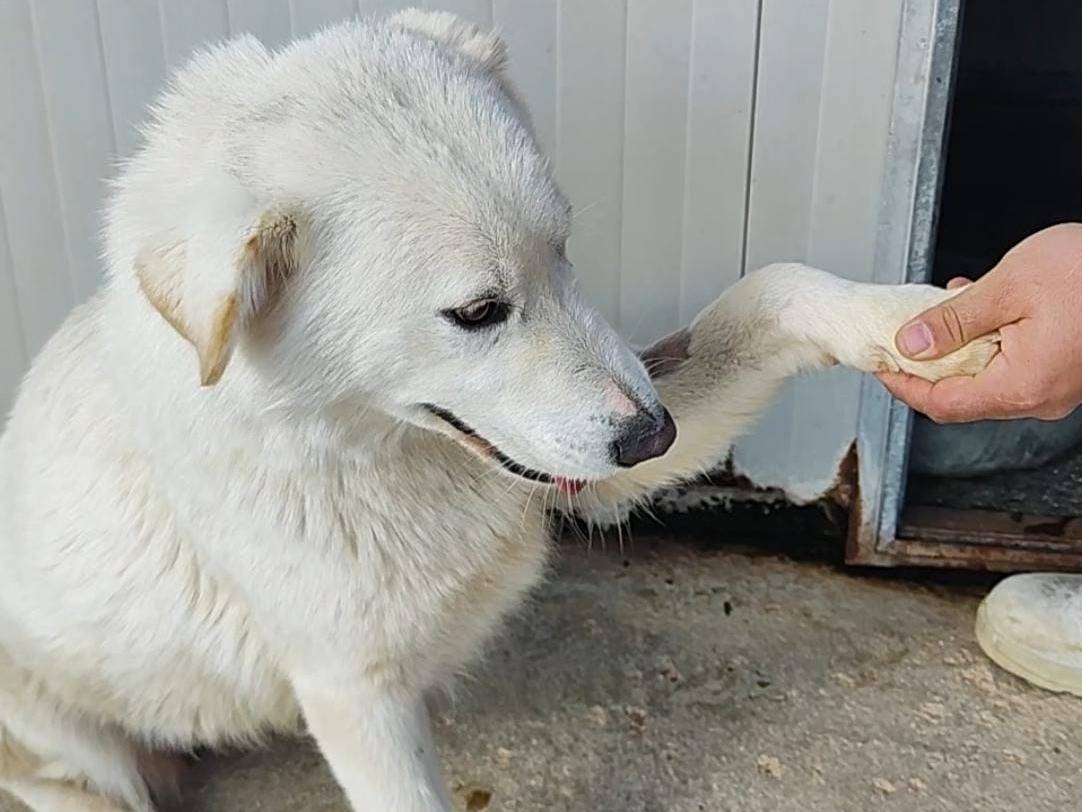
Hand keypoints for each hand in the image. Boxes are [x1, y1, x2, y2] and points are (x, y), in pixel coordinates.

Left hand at [877, 223, 1081, 421]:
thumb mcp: (1009, 286)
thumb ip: (954, 320)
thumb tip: (912, 343)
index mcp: (1022, 386)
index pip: (942, 405)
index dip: (903, 387)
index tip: (880, 365)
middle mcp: (1040, 397)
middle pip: (962, 396)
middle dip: (927, 366)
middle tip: (901, 336)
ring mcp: (1057, 387)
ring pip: (987, 378)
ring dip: (958, 349)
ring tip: (943, 309)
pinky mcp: (1067, 370)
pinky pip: (1014, 365)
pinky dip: (988, 341)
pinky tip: (980, 305)